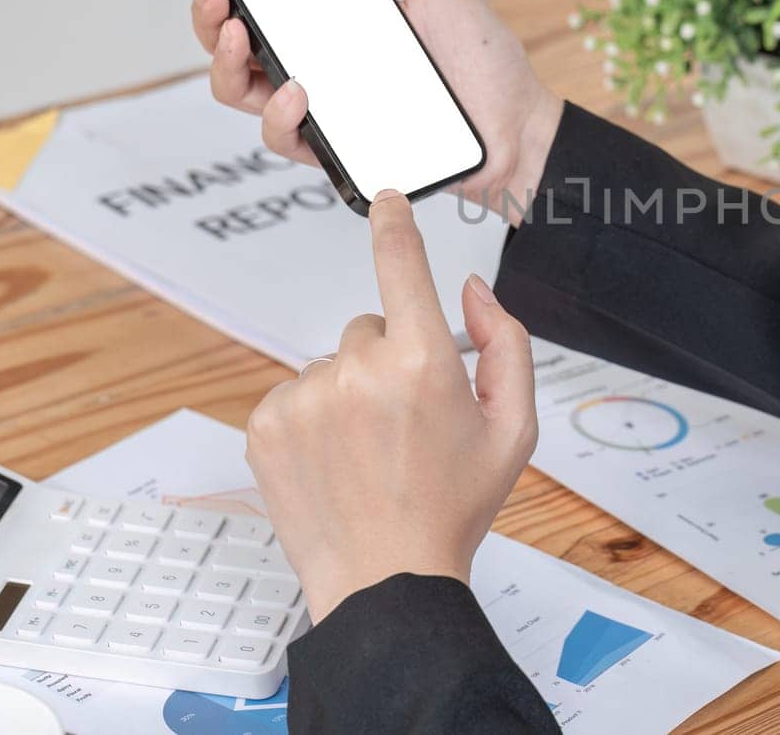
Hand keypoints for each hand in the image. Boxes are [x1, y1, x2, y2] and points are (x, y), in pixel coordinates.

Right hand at [189, 0, 563, 222]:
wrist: (519, 127)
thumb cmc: (482, 63)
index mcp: (333, 28)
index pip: (262, 5)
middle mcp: (319, 70)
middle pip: (235, 49)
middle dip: (208, 20)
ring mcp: (325, 113)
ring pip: (244, 96)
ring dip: (226, 64)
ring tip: (241, 35)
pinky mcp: (339, 152)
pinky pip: (287, 140)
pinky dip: (280, 115)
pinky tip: (297, 89)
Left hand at [244, 189, 538, 619]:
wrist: (386, 579)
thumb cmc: (454, 507)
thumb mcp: (514, 429)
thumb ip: (505, 345)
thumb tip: (471, 289)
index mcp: (422, 362)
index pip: (402, 266)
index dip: (395, 226)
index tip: (385, 199)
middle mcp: (357, 371)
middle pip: (371, 327)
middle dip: (390, 360)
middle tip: (407, 422)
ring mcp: (304, 398)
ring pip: (332, 365)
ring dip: (349, 392)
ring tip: (369, 453)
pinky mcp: (265, 426)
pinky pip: (294, 394)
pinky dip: (313, 419)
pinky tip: (336, 461)